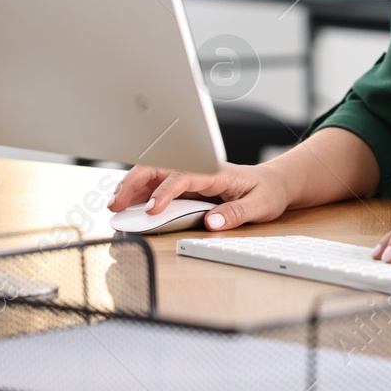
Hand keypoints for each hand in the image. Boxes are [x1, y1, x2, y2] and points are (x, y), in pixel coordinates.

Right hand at [107, 161, 291, 231]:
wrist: (275, 182)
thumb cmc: (268, 191)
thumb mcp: (260, 205)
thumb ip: (236, 213)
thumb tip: (211, 222)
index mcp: (216, 172)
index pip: (183, 176)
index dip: (165, 192)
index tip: (153, 209)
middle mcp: (200, 170)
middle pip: (160, 168)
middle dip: (135, 183)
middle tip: (116, 204)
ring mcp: (192, 176)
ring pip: (155, 174)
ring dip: (132, 186)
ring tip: (114, 205)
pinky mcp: (189, 185)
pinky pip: (159, 184)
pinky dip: (140, 192)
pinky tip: (128, 204)